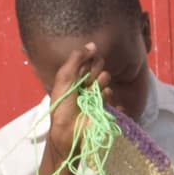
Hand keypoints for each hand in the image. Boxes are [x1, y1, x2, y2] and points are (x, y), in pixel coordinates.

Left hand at [44, 43, 111, 160]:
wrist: (69, 129)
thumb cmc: (62, 104)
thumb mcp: (64, 77)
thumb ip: (77, 58)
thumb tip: (92, 45)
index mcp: (74, 73)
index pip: (87, 57)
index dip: (86, 61)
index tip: (80, 69)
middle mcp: (85, 80)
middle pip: (98, 65)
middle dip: (92, 72)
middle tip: (84, 84)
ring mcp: (95, 92)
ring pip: (106, 77)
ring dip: (98, 84)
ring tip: (90, 95)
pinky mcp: (104, 104)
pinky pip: (111, 92)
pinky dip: (105, 96)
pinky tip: (97, 102)